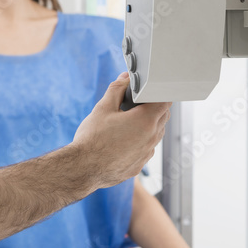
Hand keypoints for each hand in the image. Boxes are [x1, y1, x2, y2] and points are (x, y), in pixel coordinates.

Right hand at [72, 72, 170, 191]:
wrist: (83, 168)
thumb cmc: (92, 139)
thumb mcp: (103, 107)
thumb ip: (117, 90)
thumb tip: (124, 79)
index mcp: (145, 121)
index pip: (165, 102)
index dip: (157, 94)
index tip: (147, 92)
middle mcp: (151, 138)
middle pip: (163, 117)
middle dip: (154, 108)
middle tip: (136, 103)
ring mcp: (146, 154)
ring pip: (155, 134)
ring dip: (148, 125)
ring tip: (127, 122)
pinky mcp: (138, 165)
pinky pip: (146, 149)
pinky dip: (140, 141)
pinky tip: (122, 140)